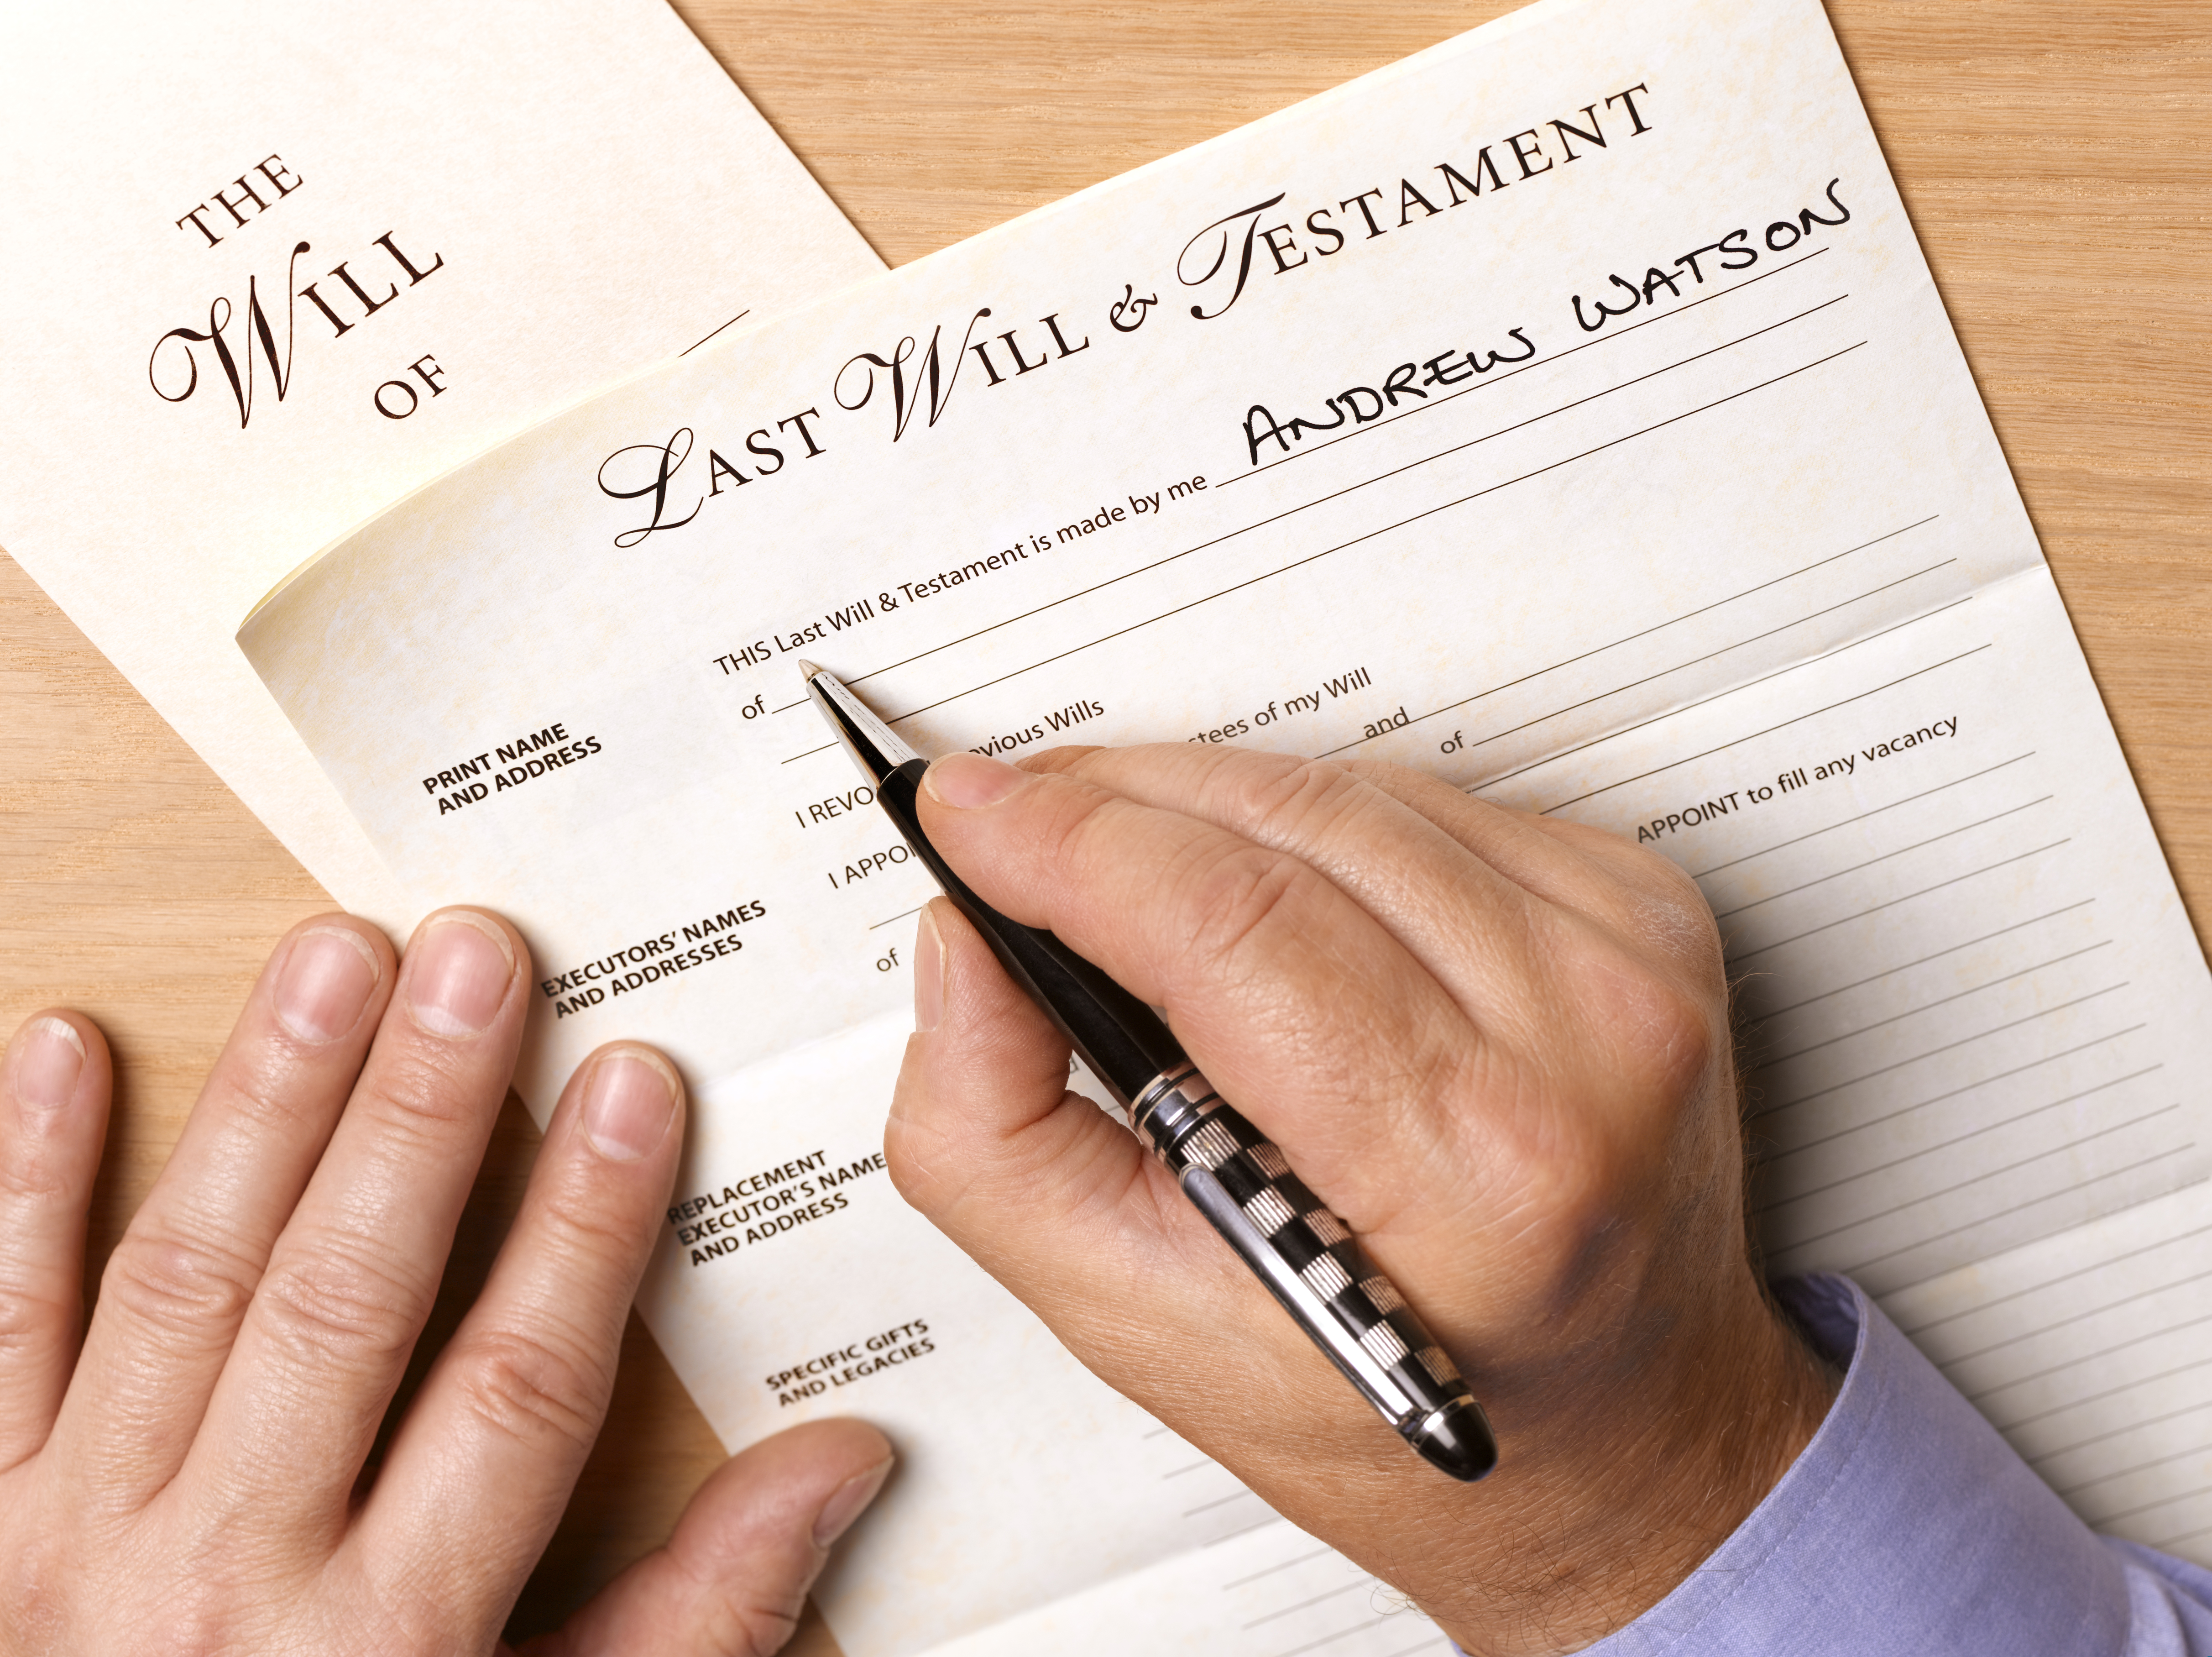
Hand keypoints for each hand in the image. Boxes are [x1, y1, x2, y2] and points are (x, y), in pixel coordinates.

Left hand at [0, 907, 889, 1655]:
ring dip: (258, 1108)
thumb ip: (692, 1616)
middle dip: (418, 1117)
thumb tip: (841, 1466)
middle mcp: (224, 1575)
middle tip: (474, 955)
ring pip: (180, 1284)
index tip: (632, 1084)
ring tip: (327, 958)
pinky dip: (20, 1185)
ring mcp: (68, 1541)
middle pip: (344, 1304)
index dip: (585, 1228)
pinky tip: (52, 1046)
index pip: (515, 1390)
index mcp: (386, 1640)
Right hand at [887, 745, 1833, 1654]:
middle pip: (1285, 827)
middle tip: (1007, 824)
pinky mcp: (1644, 908)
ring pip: (1350, 792)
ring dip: (1203, 803)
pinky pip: (1427, 804)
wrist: (1621, 1438)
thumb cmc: (1397, 1415)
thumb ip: (994, 1135)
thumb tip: (963, 940)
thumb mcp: (1135, 1320)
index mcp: (1472, 1168)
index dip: (1068, 844)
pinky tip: (1268, 890)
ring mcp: (1630, 959)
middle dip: (1111, 803)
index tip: (964, 810)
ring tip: (1120, 869)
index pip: (1229, 925)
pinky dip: (1314, 822)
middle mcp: (1585, 1041)